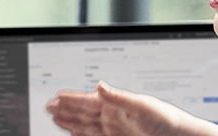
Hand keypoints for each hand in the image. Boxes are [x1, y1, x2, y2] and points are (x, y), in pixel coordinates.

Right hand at [45, 81, 217, 135]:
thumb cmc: (167, 121)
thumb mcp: (143, 106)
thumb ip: (119, 97)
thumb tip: (99, 86)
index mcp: (117, 104)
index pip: (89, 100)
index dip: (72, 99)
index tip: (57, 97)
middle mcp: (114, 115)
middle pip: (84, 112)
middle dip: (66, 108)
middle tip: (49, 106)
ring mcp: (115, 129)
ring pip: (86, 124)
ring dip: (70, 121)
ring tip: (56, 117)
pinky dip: (81, 133)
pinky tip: (74, 132)